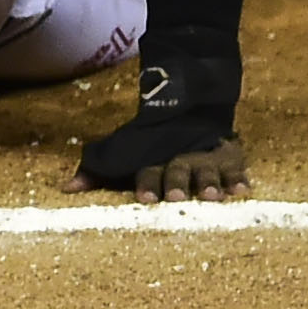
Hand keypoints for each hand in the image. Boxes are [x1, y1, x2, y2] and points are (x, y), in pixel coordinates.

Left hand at [65, 130, 249, 202]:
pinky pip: (236, 170)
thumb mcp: (125, 156)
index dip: (146, 183)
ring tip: (211, 196)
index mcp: (154, 159)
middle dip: (175, 182)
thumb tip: (65, 188)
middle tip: (175, 196)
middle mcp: (180, 158)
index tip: (144, 199)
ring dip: (208, 182)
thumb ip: (97, 171)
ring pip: (207, 171)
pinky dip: (239, 179)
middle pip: (177, 170)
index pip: (148, 171)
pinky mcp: (229, 160)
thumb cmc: (152, 146)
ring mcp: (206, 159)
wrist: (192, 109)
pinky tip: (242, 191)